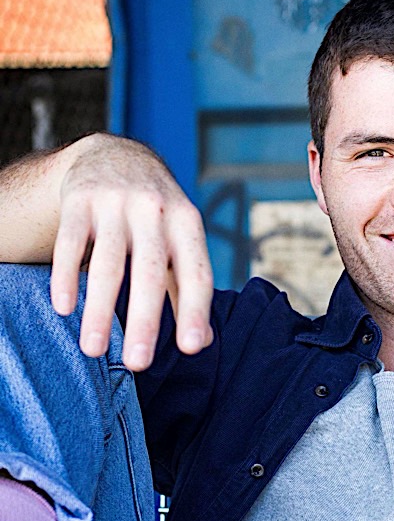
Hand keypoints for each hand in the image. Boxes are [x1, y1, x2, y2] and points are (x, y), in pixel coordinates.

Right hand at [50, 133, 212, 369]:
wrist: (115, 156)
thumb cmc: (155, 216)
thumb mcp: (179, 242)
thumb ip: (188, 289)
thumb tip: (204, 341)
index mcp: (187, 224)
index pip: (195, 273)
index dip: (195, 311)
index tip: (191, 348)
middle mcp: (155, 210)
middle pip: (150, 274)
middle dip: (145, 321)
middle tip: (138, 364)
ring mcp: (116, 203)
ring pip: (108, 264)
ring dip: (99, 310)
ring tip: (93, 349)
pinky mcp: (80, 200)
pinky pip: (71, 243)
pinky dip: (66, 276)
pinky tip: (63, 308)